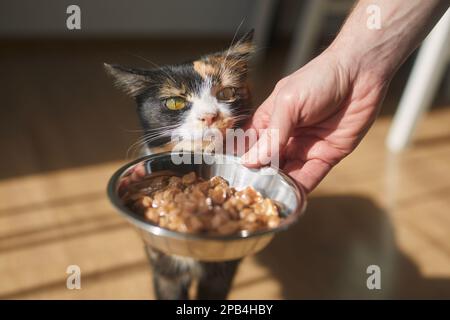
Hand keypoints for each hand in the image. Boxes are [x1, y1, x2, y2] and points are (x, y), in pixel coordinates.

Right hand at [243, 49, 388, 192]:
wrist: (361, 73)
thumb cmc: (319, 79)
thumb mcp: (289, 103)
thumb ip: (272, 134)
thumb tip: (249, 162)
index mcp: (269, 120)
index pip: (249, 145)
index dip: (240, 161)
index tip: (231, 179)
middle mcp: (285, 137)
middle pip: (267, 163)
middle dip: (259, 179)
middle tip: (248, 198)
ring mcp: (305, 148)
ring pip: (287, 173)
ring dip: (278, 187)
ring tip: (267, 203)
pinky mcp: (327, 156)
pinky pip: (311, 176)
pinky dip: (300, 189)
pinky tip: (290, 200)